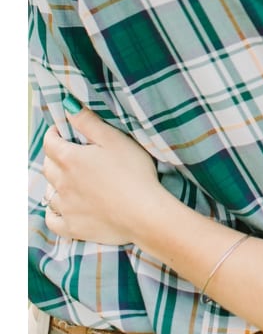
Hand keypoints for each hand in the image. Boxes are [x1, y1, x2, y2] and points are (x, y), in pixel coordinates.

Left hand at [41, 104, 166, 245]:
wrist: (142, 212)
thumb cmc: (134, 172)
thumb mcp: (115, 140)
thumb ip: (89, 123)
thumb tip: (68, 107)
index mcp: (71, 159)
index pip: (51, 143)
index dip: (54, 134)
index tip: (60, 131)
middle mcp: (62, 183)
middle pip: (48, 166)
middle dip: (54, 157)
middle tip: (67, 153)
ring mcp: (66, 207)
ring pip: (49, 192)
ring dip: (55, 184)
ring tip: (68, 180)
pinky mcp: (72, 226)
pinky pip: (52, 219)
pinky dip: (53, 212)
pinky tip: (62, 208)